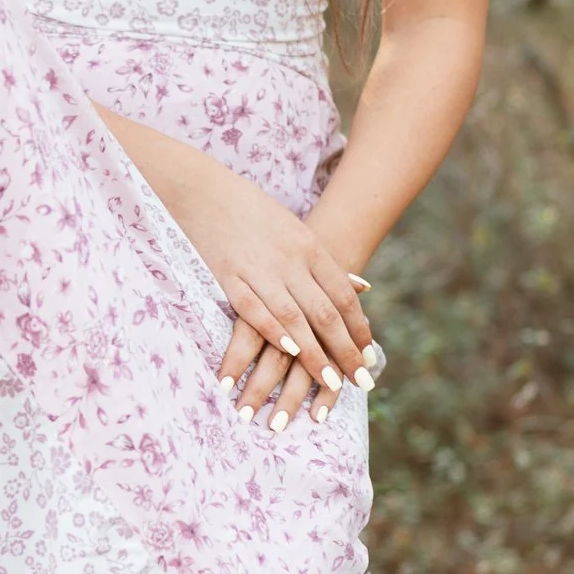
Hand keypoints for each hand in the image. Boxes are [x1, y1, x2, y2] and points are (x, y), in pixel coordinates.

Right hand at [172, 174, 381, 433]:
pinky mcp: (228, 276)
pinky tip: (286, 353)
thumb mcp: (298, 231)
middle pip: (325, 313)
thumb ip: (327, 263)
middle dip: (345, 351)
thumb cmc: (253, 212)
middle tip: (360, 383)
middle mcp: (291, 260)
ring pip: (294, 317)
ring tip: (329, 384)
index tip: (369, 356)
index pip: (343, 296)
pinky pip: (254, 309)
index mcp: (310, 248)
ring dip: (314, 354)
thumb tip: (363, 288)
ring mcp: (260, 268)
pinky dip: (272, 331)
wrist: (204, 189)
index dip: (358, 328)